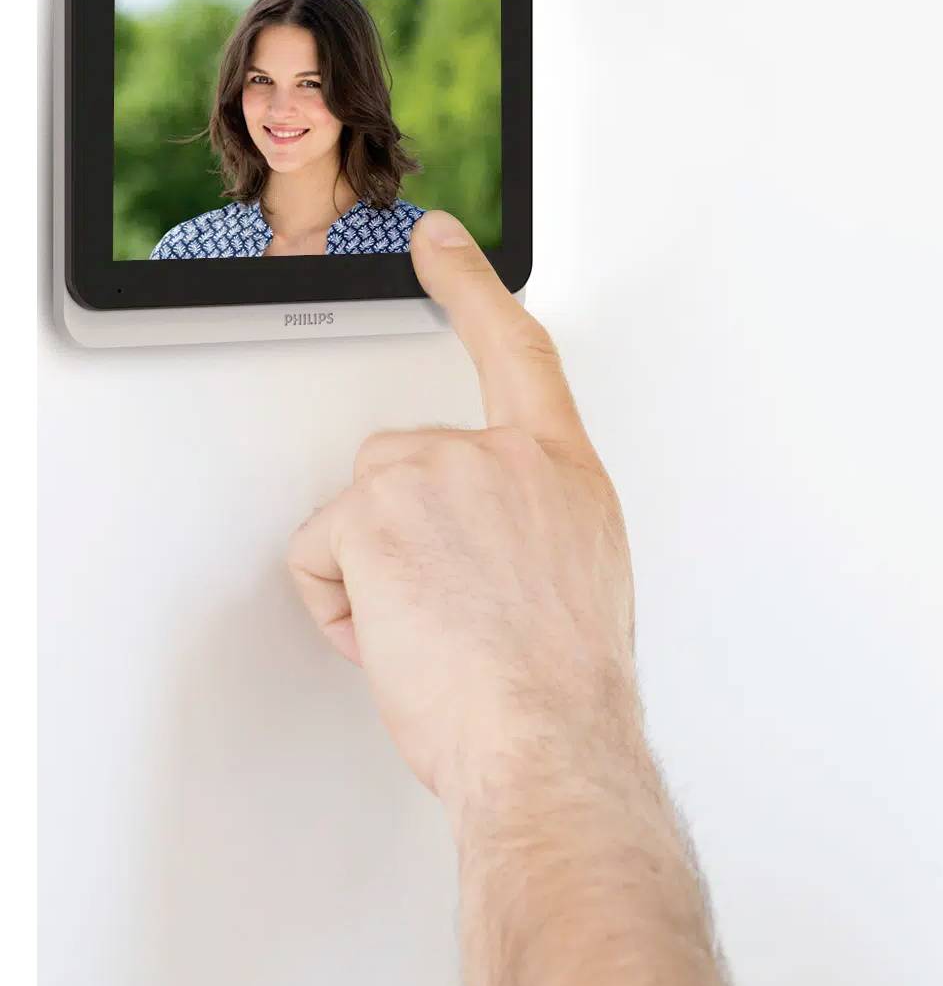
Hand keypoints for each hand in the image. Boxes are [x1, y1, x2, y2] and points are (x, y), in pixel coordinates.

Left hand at [287, 212, 642, 812]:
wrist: (550, 743)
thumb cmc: (564, 692)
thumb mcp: (579, 584)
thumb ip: (531, 527)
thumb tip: (484, 547)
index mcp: (565, 474)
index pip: (518, 351)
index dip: (471, 288)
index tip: (437, 242)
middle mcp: (506, 458)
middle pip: (400, 462)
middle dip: (398, 539)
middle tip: (450, 616)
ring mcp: (438, 474)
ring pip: (358, 513)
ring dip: (373, 576)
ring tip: (435, 634)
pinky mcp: (375, 511)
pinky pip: (320, 557)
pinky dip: (343, 610)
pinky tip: (399, 640)